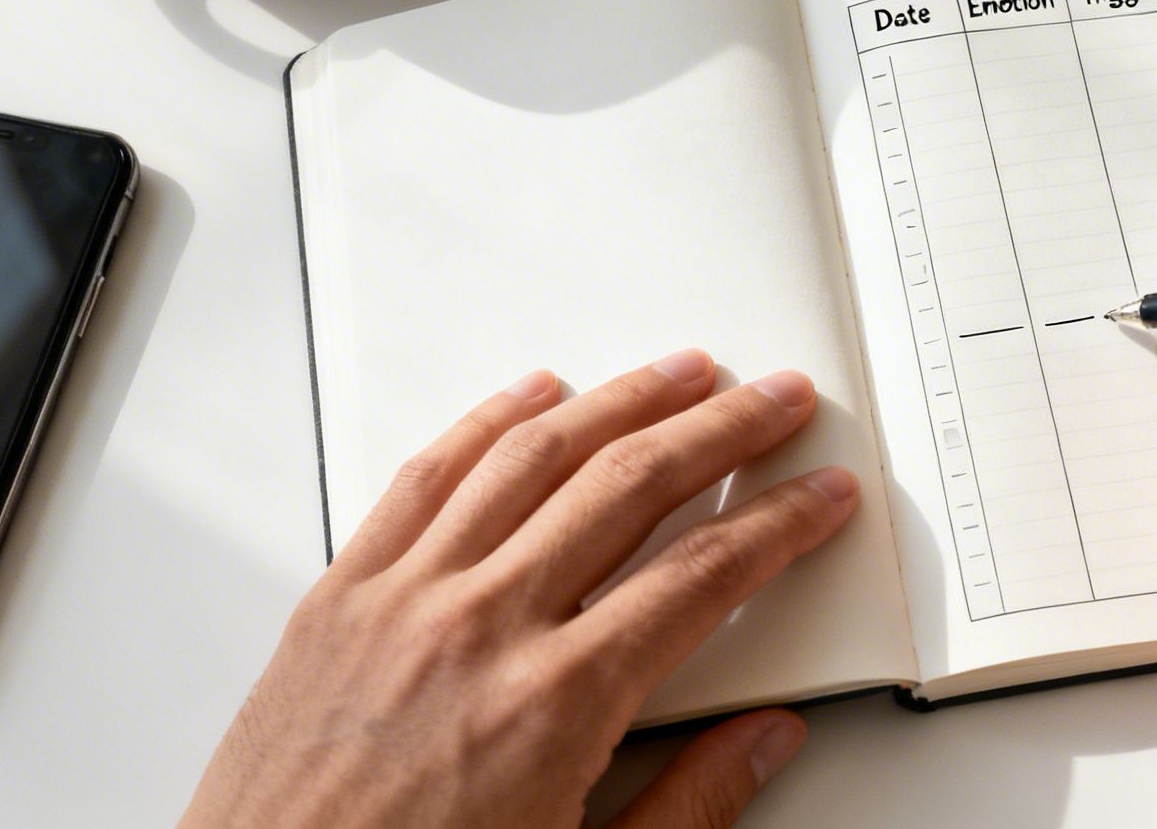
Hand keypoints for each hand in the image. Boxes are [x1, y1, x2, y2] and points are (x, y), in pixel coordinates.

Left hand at [182, 349, 858, 827]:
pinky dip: (487, 423)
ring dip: (621, 400)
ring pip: (532, 457)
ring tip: (681, 372)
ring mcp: (402, 600)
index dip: (779, 525)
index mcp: (555, 705)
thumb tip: (765, 741)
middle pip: (630, 486)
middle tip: (775, 400)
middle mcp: (480, 629)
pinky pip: (424, 478)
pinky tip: (533, 396)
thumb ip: (690, 807)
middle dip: (723, 429)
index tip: (819, 496)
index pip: (703, 576)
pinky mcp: (338, 598)